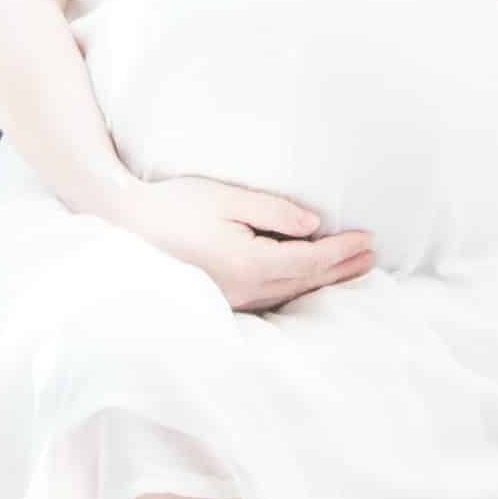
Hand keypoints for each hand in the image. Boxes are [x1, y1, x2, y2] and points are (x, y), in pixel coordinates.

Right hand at [115, 173, 375, 313]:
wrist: (124, 227)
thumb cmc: (174, 206)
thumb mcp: (227, 198)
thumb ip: (274, 212)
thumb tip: (314, 225)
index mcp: (249, 263)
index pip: (310, 261)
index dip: (342, 251)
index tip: (368, 238)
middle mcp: (245, 289)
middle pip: (306, 282)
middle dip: (342, 269)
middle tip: (373, 256)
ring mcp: (232, 299)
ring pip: (290, 294)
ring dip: (324, 281)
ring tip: (352, 268)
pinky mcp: (223, 299)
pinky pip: (271, 298)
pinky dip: (297, 288)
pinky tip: (309, 281)